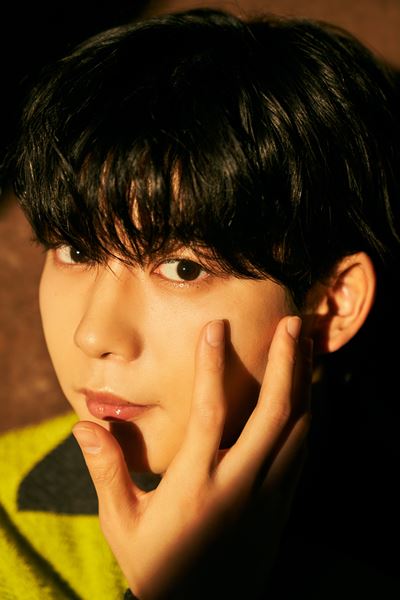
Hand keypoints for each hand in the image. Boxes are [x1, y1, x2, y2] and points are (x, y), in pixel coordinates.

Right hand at [72, 315, 312, 598]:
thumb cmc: (158, 567)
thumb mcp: (122, 523)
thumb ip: (106, 471)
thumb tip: (84, 425)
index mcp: (195, 486)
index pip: (209, 414)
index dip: (212, 366)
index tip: (216, 327)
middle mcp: (239, 485)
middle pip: (273, 414)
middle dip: (285, 363)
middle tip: (291, 323)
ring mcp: (268, 496)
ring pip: (298, 429)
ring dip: (305, 383)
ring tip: (308, 345)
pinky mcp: (283, 505)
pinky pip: (305, 451)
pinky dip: (311, 415)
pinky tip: (312, 392)